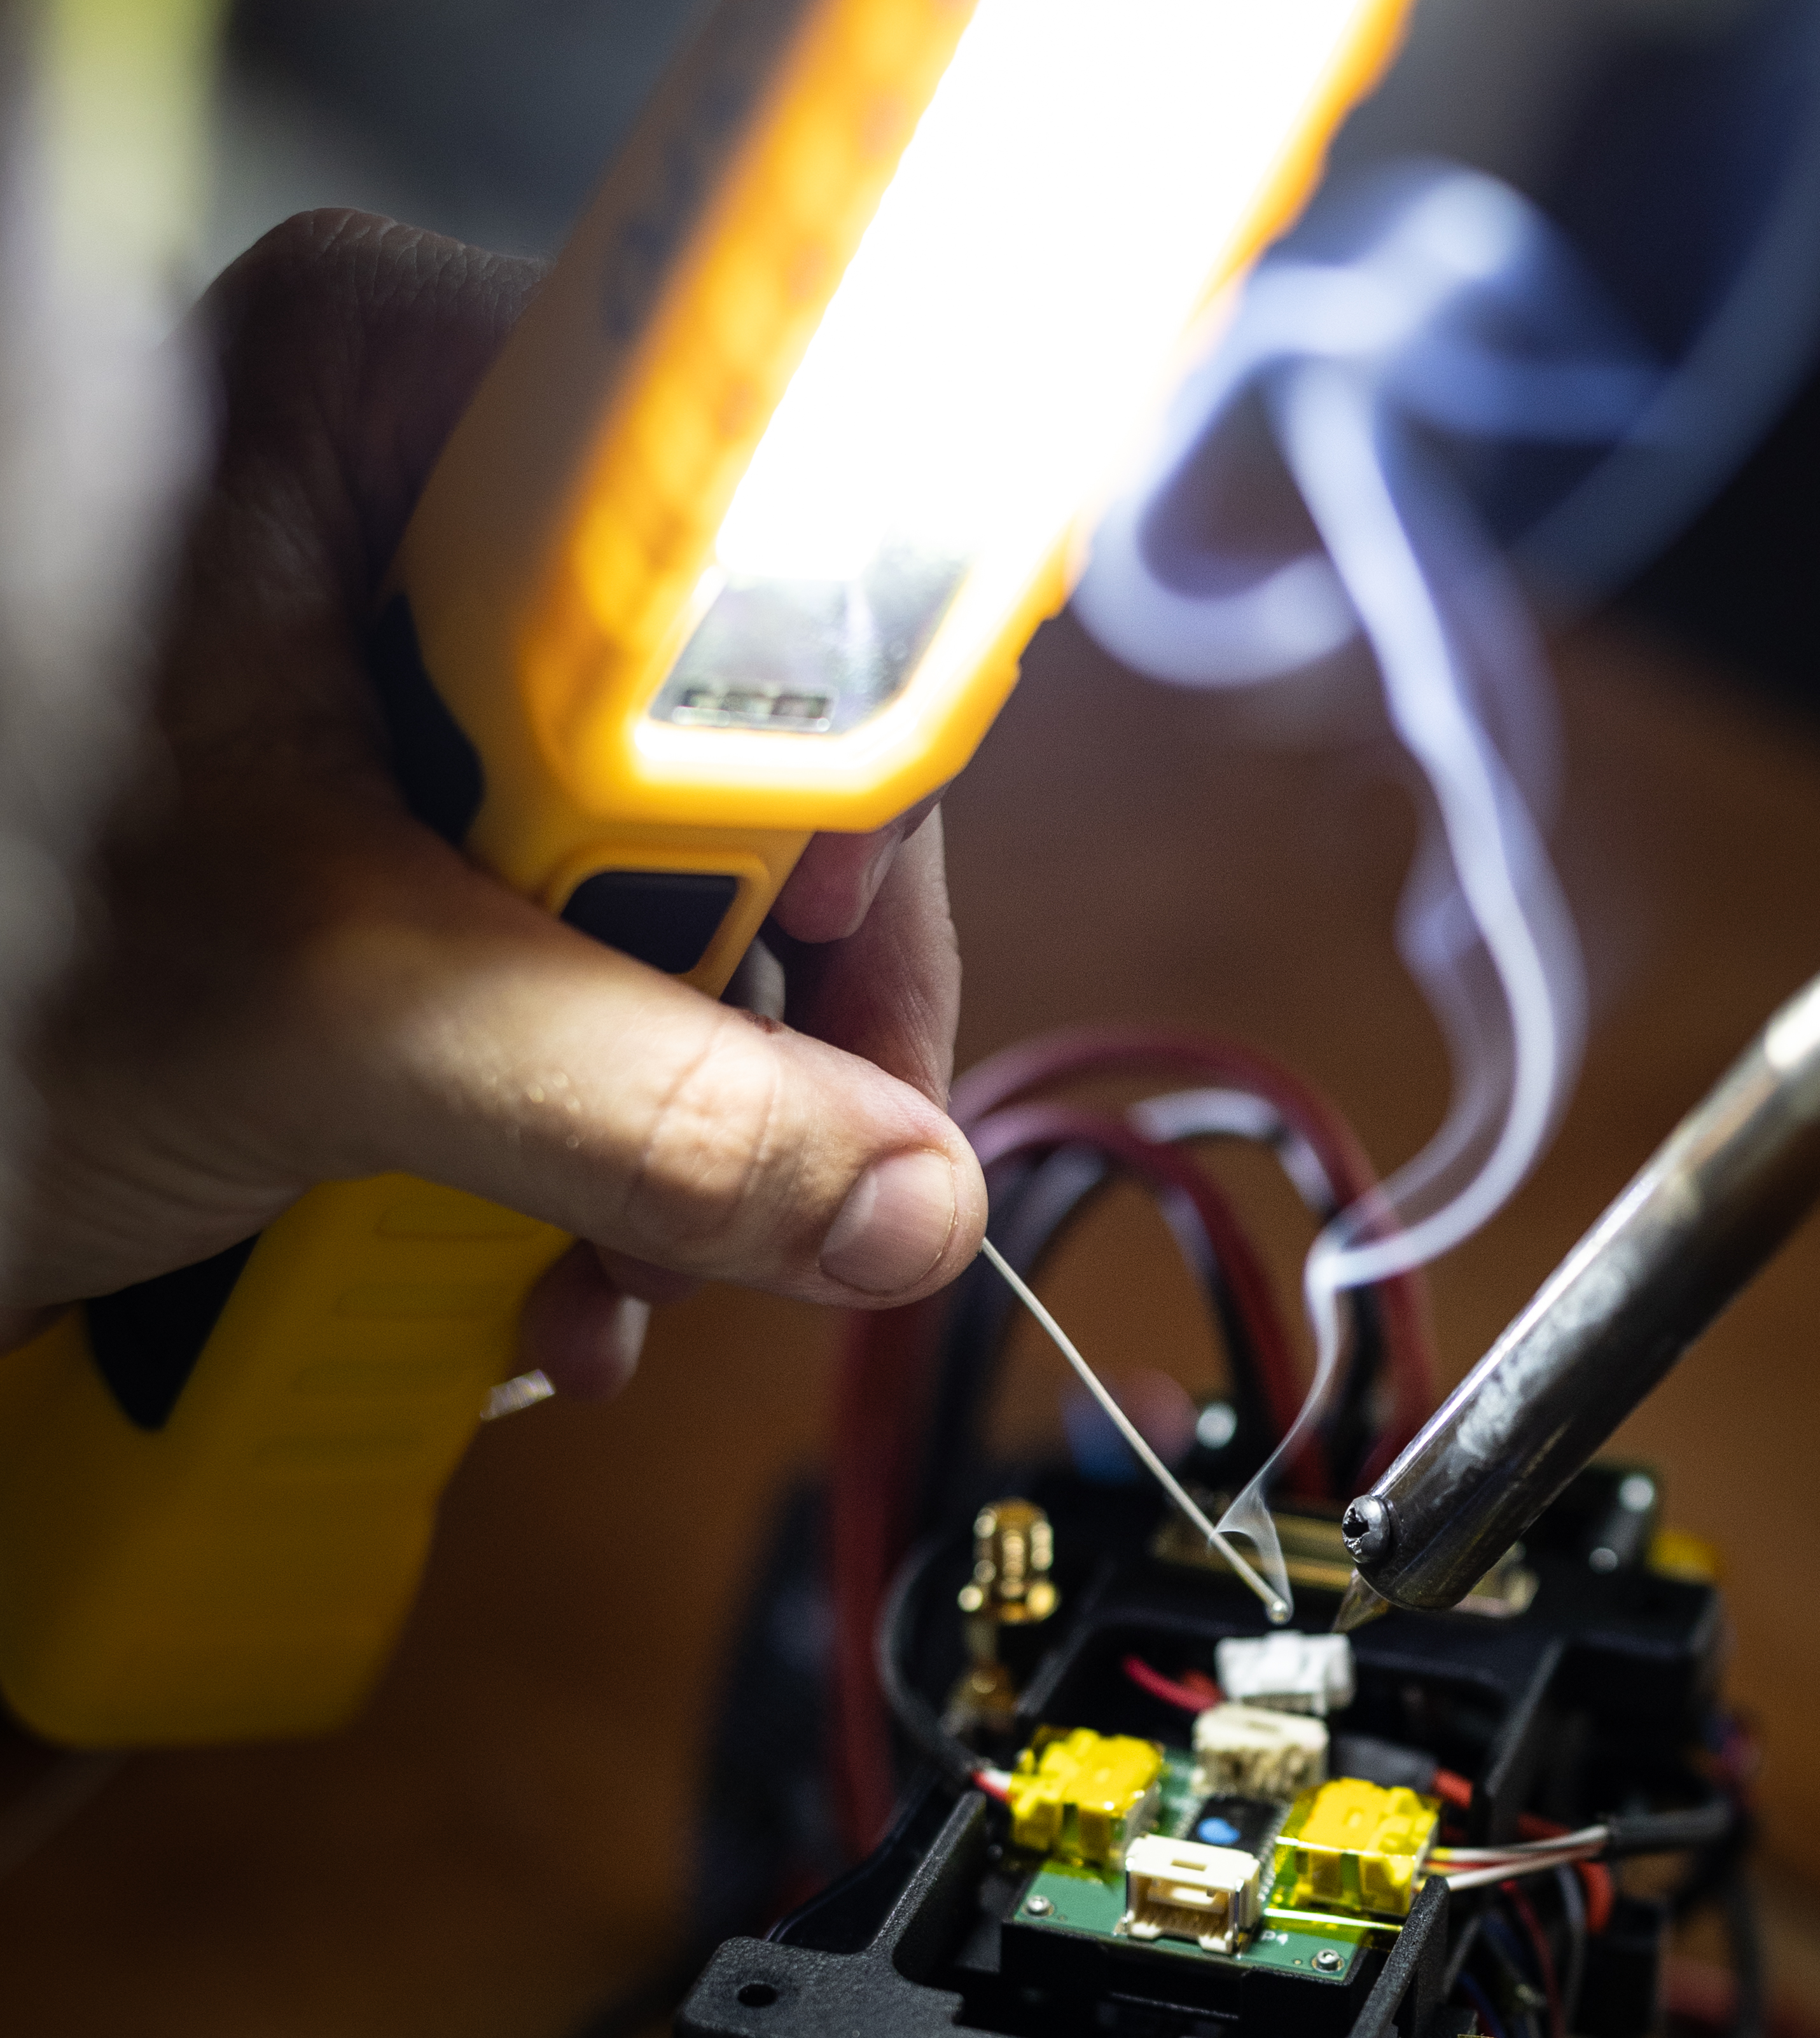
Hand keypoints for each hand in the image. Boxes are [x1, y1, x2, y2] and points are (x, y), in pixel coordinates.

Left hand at [10, 211, 988, 1400]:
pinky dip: (606, 1143)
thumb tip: (899, 1191)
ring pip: (691, 894)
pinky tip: (557, 1257)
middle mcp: (419, 511)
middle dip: (752, 1015)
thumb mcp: (333, 1026)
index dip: (822, 762)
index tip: (809, 949)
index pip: (751, 532)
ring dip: (685, 1127)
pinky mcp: (417, 839)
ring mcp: (419, 684)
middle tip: (742, 1160)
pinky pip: (607, 969)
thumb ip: (645, 1110)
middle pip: (749, 749)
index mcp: (382, 403)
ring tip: (610, 1265)